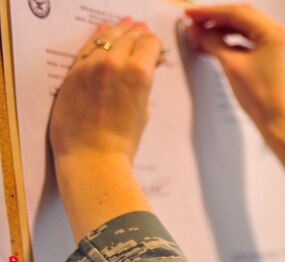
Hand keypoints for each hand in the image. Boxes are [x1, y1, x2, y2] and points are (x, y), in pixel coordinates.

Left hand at [49, 18, 162, 163]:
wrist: (93, 157)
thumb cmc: (122, 142)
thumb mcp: (144, 110)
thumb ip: (145, 84)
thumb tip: (148, 69)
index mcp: (139, 72)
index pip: (149, 43)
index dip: (154, 43)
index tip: (155, 46)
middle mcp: (114, 62)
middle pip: (129, 36)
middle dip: (137, 32)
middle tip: (140, 29)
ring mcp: (90, 65)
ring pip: (106, 36)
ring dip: (117, 30)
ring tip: (124, 25)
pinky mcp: (73, 72)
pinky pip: (86, 47)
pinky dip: (96, 37)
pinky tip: (102, 31)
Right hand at [186, 4, 284, 135]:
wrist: (277, 122)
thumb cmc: (263, 99)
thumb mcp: (231, 65)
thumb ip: (212, 42)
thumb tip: (199, 31)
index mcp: (276, 34)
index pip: (237, 13)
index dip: (210, 12)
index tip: (192, 14)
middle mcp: (283, 36)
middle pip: (243, 17)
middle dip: (217, 19)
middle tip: (195, 21)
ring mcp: (282, 45)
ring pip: (248, 28)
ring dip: (225, 29)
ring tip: (203, 33)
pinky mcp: (278, 55)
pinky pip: (253, 40)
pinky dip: (235, 40)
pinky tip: (219, 43)